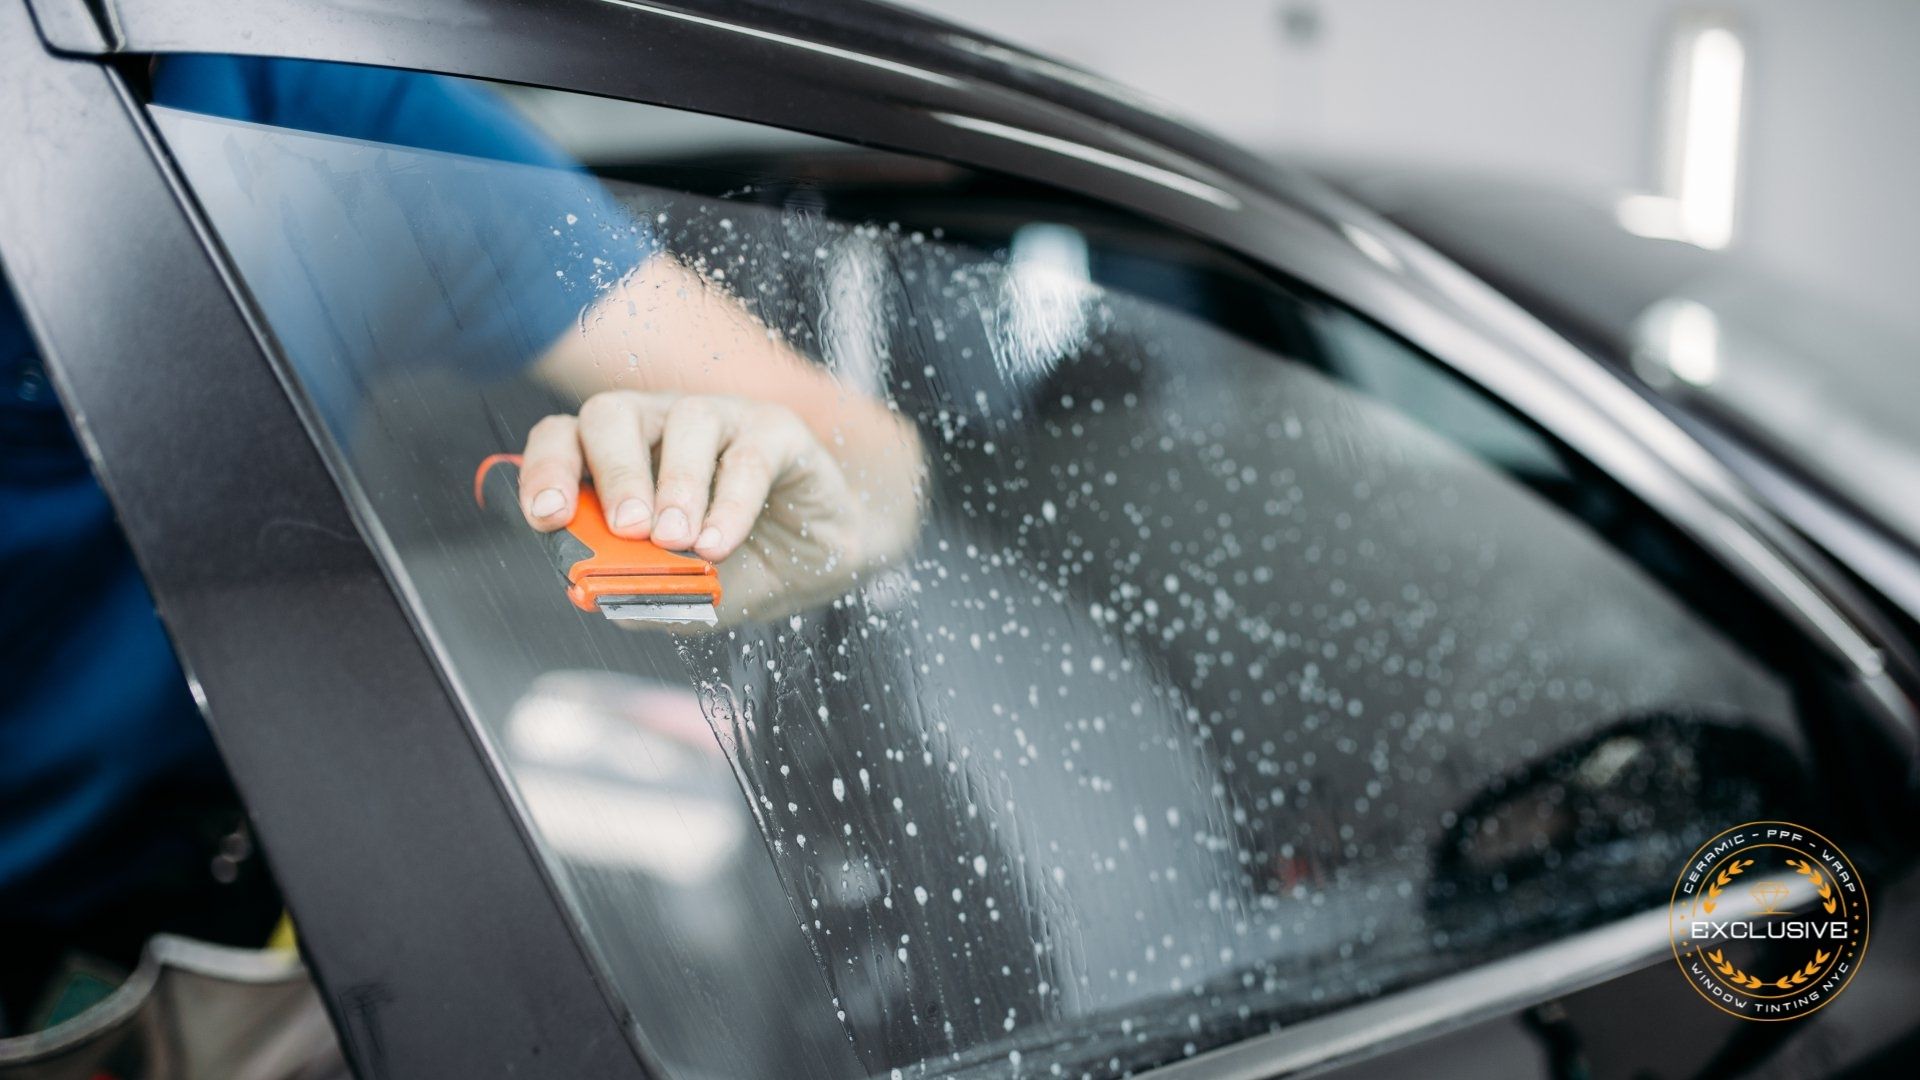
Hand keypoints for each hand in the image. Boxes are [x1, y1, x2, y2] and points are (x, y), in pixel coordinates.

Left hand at [517, 391, 907, 621]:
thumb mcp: (688, 594)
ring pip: (685, 423)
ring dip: (677, 485)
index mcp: (621, 459)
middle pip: (611, 414)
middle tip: (628, 528)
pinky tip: (720, 544)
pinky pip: (748, 454)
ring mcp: (719, 419)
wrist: (823, 561)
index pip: (564, 440)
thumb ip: (648, 595)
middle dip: (614, 473)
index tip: (548, 517)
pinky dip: (730, 503)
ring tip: (679, 541)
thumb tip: (605, 600)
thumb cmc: (743, 564)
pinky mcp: (775, 430)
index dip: (547, 472)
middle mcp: (661, 426)